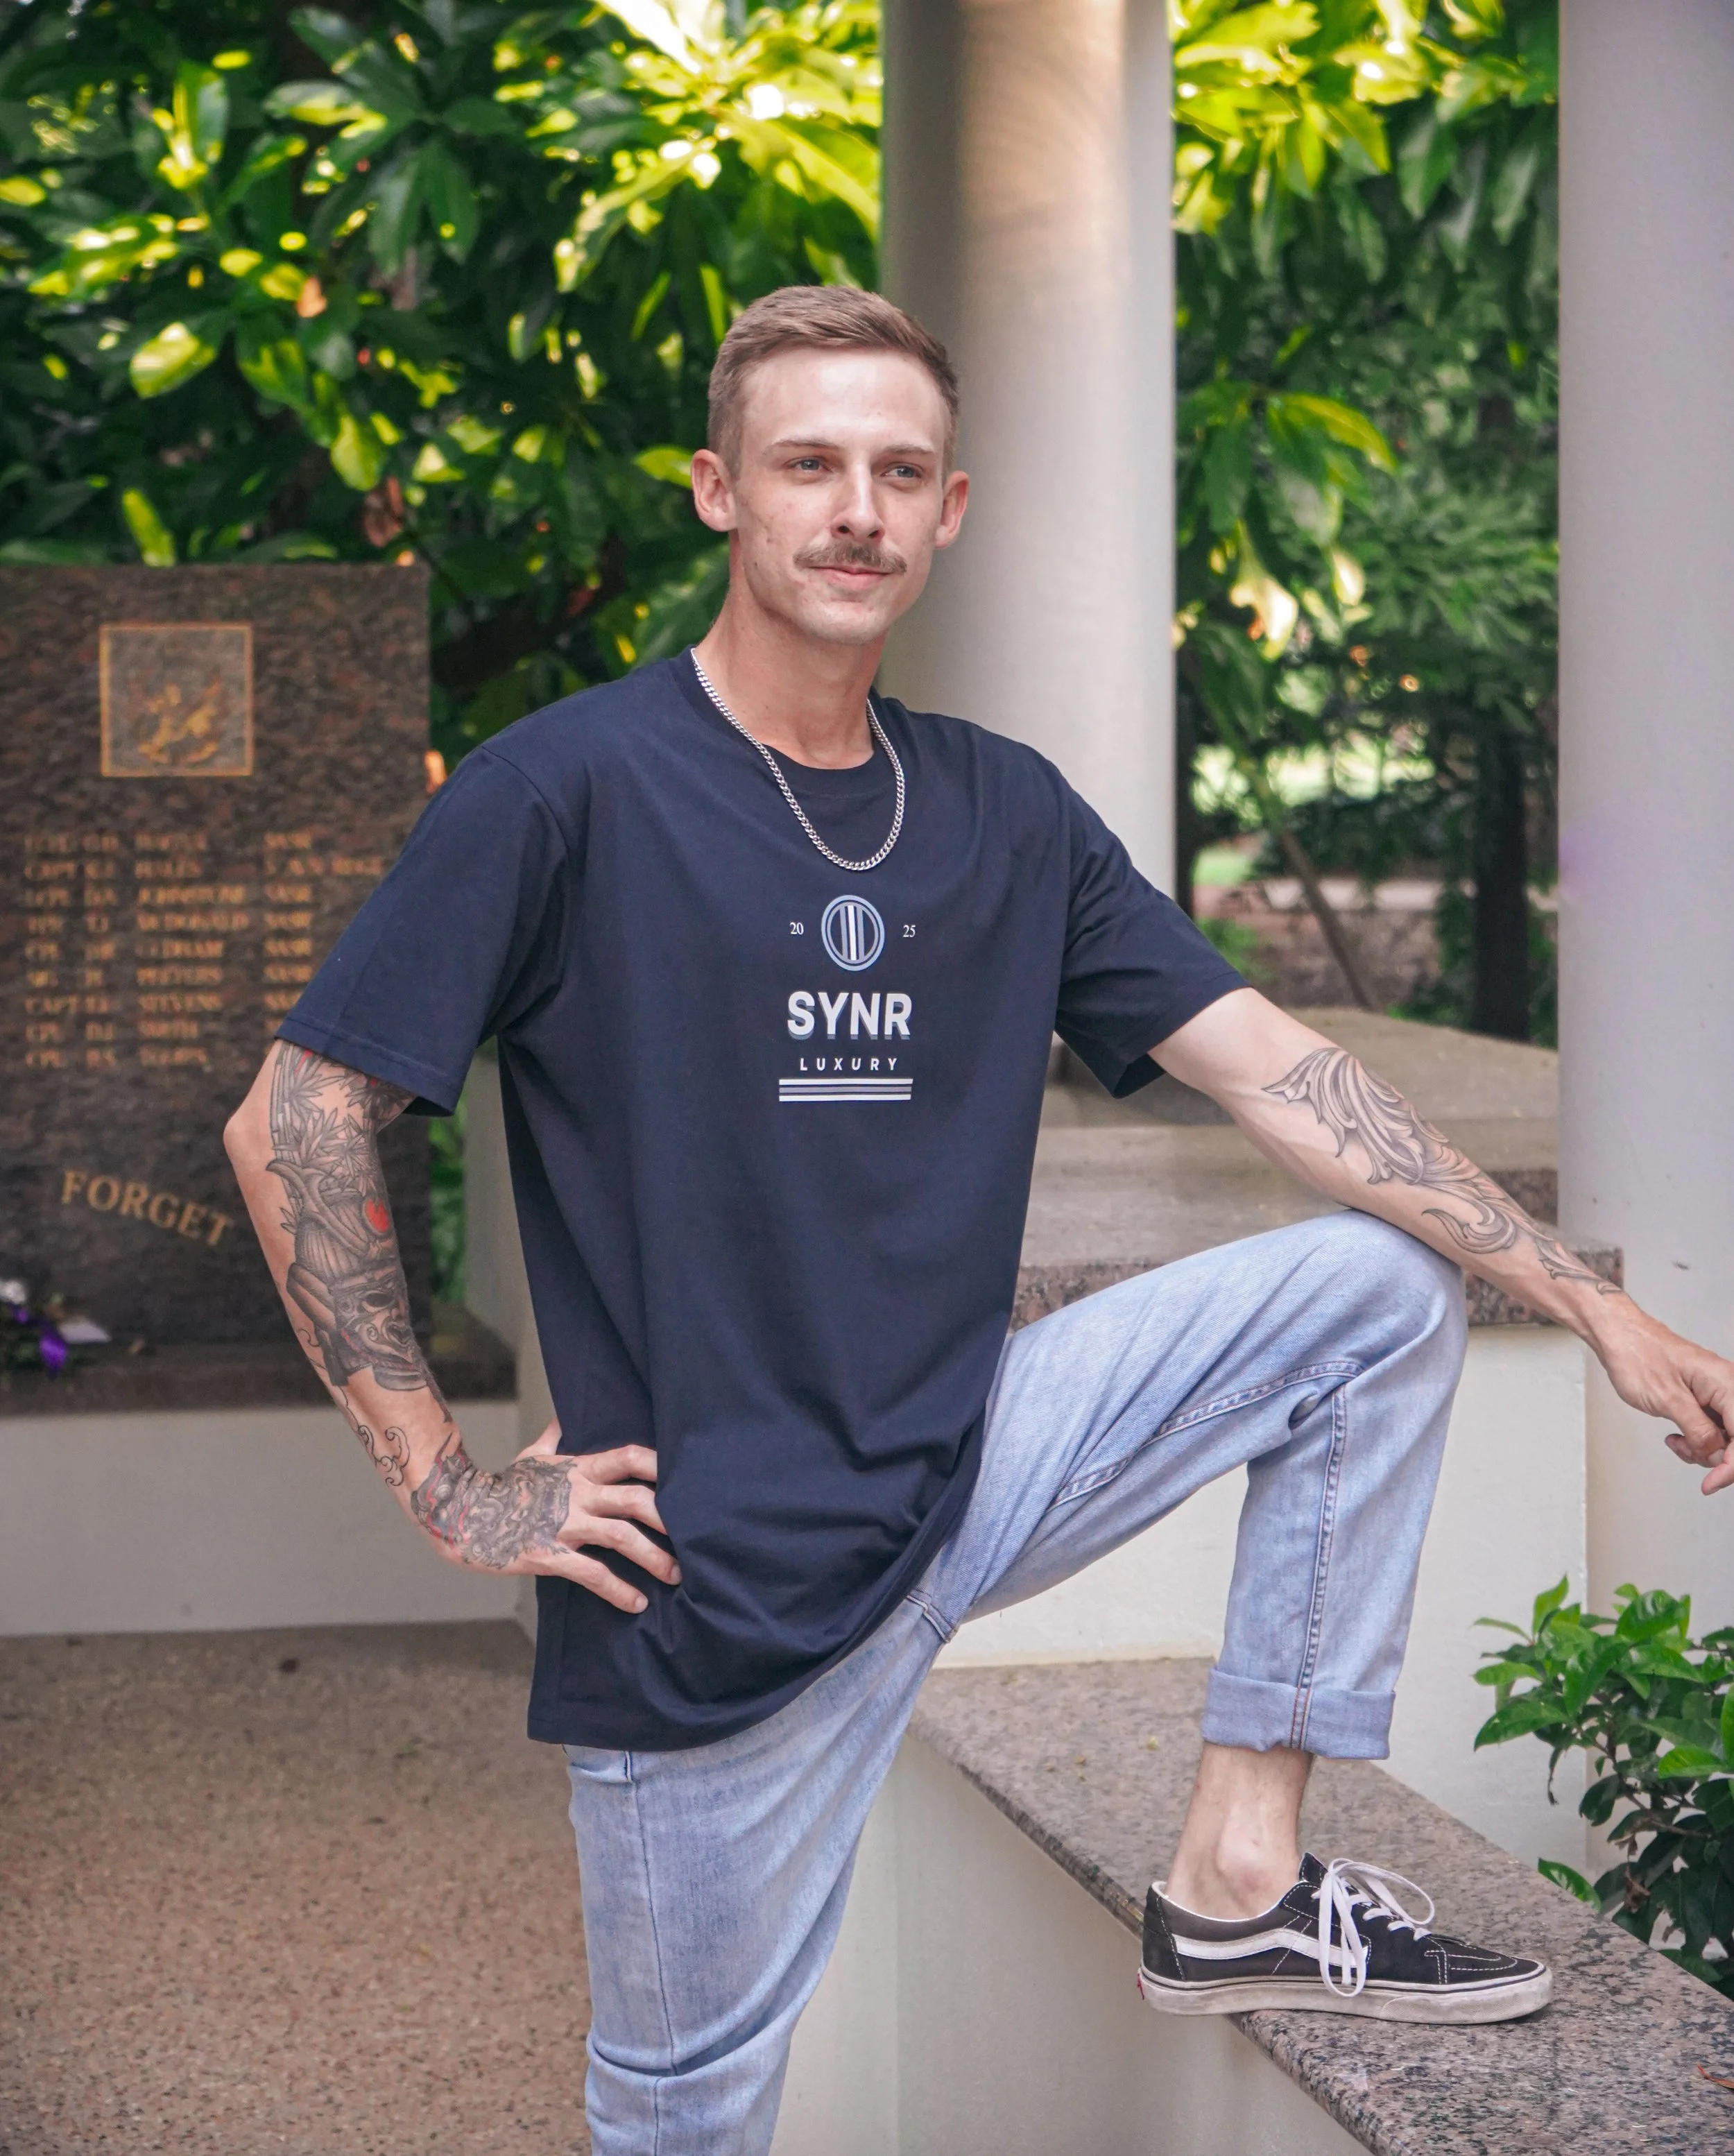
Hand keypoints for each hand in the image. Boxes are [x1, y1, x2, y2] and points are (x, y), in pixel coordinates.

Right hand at [411, 1419, 679, 1608]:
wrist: (462, 1513)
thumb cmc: (502, 1486)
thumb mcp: (532, 1456)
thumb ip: (556, 1438)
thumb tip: (564, 1418)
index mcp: (579, 1467)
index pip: (630, 1457)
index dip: (660, 1465)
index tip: (689, 1478)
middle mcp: (578, 1493)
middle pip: (637, 1499)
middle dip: (671, 1520)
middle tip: (698, 1537)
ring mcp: (565, 1524)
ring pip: (622, 1537)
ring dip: (654, 1558)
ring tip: (677, 1575)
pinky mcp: (550, 1554)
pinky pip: (592, 1573)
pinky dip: (618, 1590)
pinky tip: (637, 1603)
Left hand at [1593, 1302, 1733, 1494]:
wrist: (1618, 1337)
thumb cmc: (1637, 1355)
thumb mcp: (1667, 1398)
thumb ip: (1697, 1429)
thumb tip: (1718, 1455)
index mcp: (1726, 1384)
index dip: (1731, 1466)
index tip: (1711, 1483)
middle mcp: (1727, 1389)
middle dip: (1715, 1456)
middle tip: (1689, 1454)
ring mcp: (1716, 1395)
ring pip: (1724, 1439)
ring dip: (1701, 1449)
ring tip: (1676, 1441)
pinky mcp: (1704, 1401)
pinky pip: (1710, 1431)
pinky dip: (1694, 1441)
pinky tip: (1676, 1436)